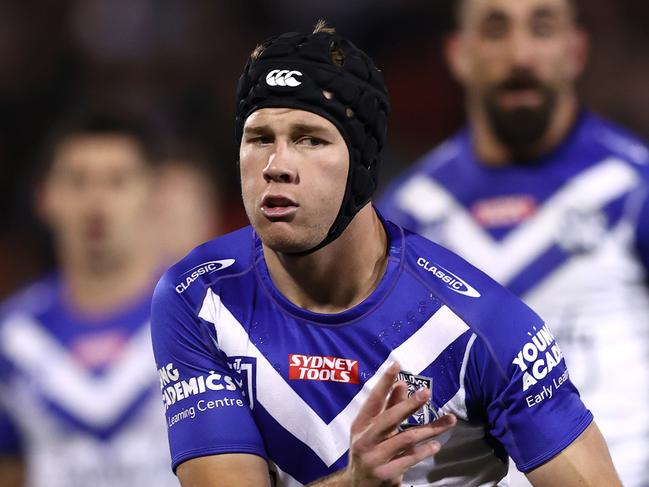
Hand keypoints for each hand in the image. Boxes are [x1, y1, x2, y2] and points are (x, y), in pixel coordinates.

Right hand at [345, 362, 455, 486]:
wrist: (357, 486)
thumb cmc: (368, 450)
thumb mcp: (373, 430)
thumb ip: (388, 409)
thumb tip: (402, 384)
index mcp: (360, 425)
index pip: (373, 400)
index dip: (384, 382)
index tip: (396, 365)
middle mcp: (365, 440)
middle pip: (389, 419)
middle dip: (409, 404)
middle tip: (426, 392)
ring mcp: (375, 459)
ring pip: (405, 439)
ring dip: (429, 430)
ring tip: (449, 421)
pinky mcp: (386, 474)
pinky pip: (409, 459)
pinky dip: (423, 451)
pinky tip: (435, 445)